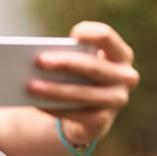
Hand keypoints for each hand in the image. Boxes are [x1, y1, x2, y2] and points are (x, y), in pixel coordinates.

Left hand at [29, 21, 139, 144]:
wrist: (85, 112)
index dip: (89, 34)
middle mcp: (125, 77)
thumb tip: (35, 59)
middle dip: (66, 63)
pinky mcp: (102, 121)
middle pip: (93, 67)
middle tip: (40, 61)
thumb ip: (65, 56)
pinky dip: (55, 108)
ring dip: (56, 90)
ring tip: (32, 85)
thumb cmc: (77, 76)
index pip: (106, 37)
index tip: (71, 35)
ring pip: (84, 94)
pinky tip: (37, 104)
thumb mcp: (75, 64)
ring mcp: (117, 100)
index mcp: (119, 54)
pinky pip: (76, 115)